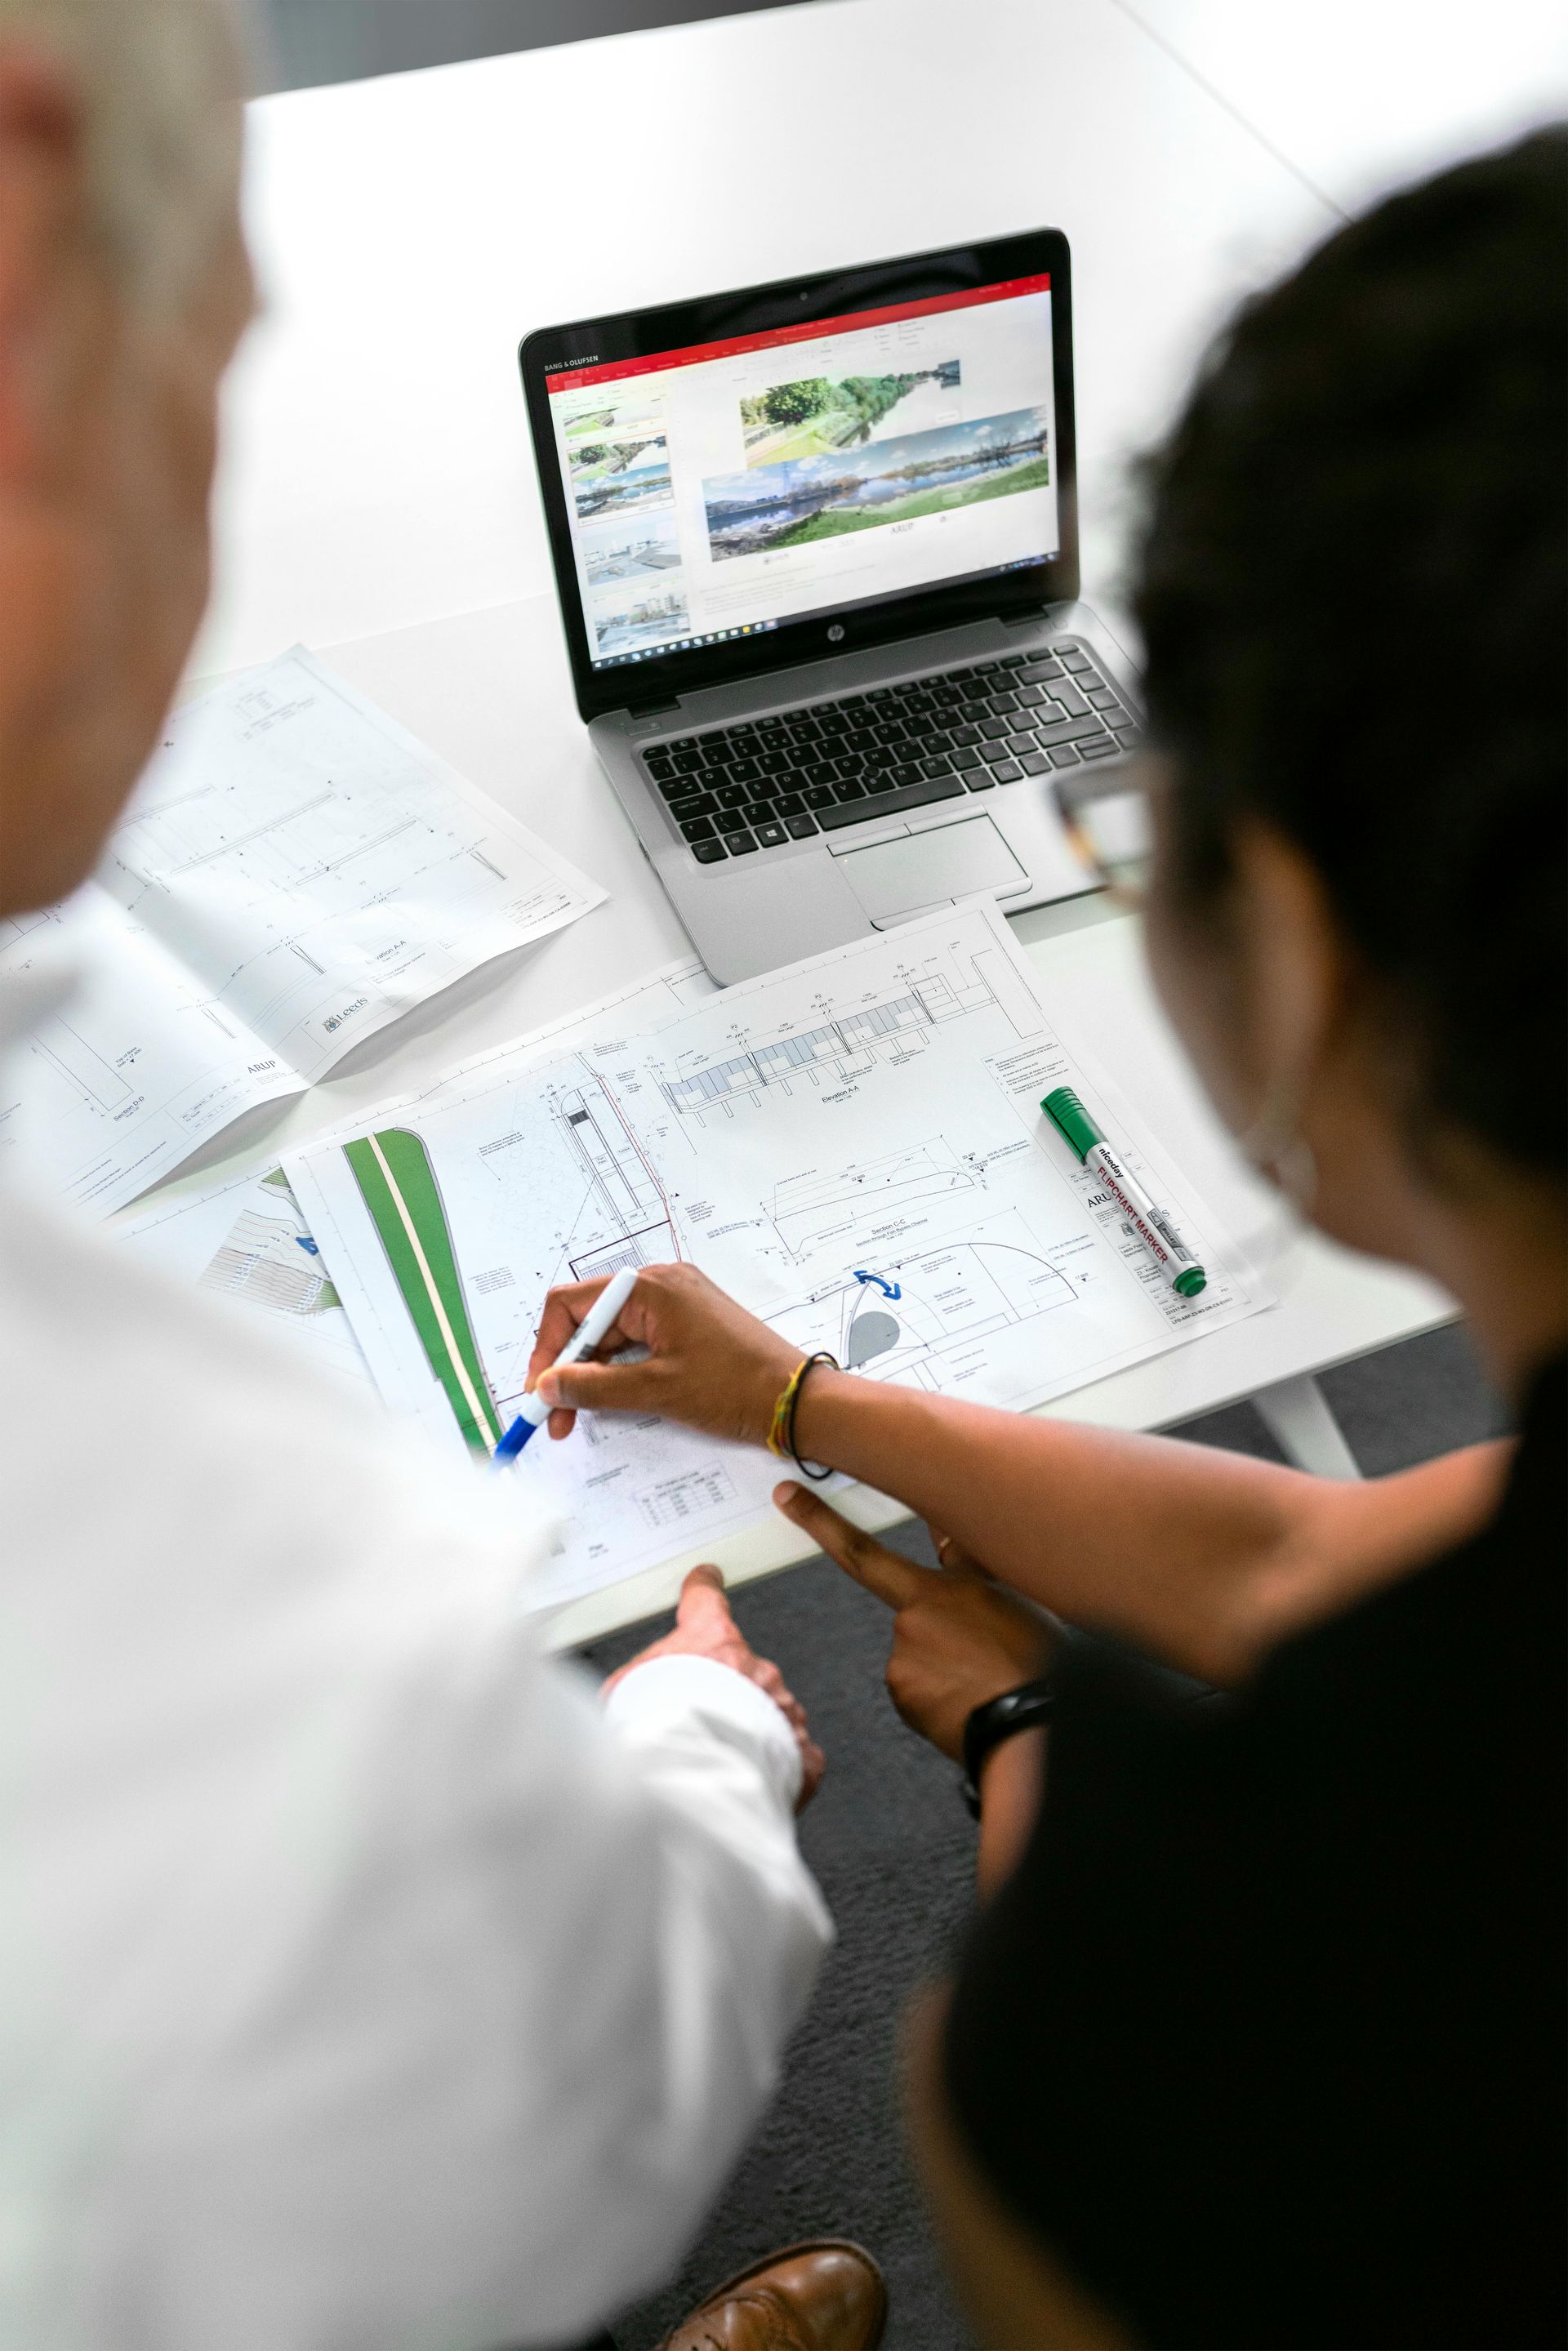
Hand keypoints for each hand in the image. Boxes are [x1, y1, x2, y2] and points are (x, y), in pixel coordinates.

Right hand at [528, 1263, 801, 1447]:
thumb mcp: (656, 1390)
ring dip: (592, 1373)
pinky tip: (612, 1400)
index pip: (572, 1304)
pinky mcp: (688, 1323)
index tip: (539, 1391)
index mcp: (651, 1288)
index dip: (548, 1349)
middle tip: (557, 1415)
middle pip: (589, 1319)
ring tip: (581, 1415)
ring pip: (612, 1334)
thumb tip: (548, 1385)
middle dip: (568, 1367)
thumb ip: (594, 1386)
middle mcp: (661, 1285)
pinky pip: (637, 1340)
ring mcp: (677, 1303)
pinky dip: (619, 1370)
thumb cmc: (737, 1388)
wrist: (796, 1400)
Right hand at [604, 1564, 824, 1809]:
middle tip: (697, 1721)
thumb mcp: (622, 1693)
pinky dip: (778, 1764)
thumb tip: (617, 1698)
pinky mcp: (799, 1750)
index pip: (706, 1601)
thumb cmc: (659, 1731)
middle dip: (723, 1693)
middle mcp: (754, 1669)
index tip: (707, 1579)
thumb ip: (630, 1686)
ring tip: (718, 1757)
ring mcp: (782, 1708)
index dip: (704, 1587)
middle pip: (739, 1670)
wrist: (693, 1777)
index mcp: (712, 1642)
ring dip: (750, 1730)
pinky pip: (794, 1752)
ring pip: (769, 1711)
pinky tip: (754, 1776)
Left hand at [773, 1483, 1053, 1761]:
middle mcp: (913, 1618)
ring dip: (944, 1666)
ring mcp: (902, 1657)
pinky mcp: (900, 1693)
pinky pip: (914, 1688)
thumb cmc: (1037, 1665)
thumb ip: (971, 1569)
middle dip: (936, 1628)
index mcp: (943, 1588)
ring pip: (916, 1654)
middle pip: (912, 1615)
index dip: (822, 1523)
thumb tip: (949, 1543)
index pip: (866, 1549)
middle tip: (980, 1651)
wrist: (1033, 1728)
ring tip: (986, 1682)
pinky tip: (969, 1701)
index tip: (788, 1500)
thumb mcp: (1016, 1599)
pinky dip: (938, 1694)